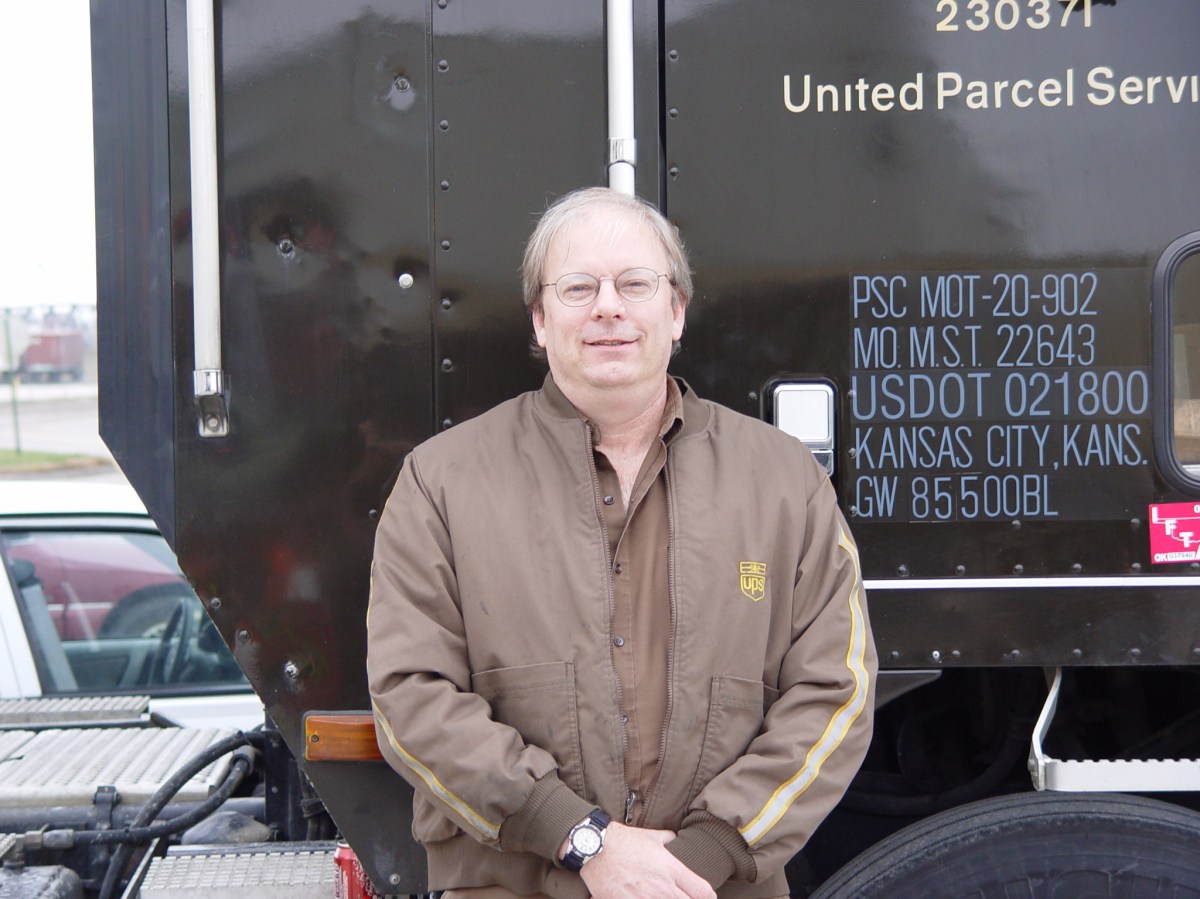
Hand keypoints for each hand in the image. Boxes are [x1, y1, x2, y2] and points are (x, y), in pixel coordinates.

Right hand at [579, 821, 716, 898]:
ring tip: (661, 896)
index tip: (706, 898)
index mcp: (672, 870)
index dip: (709, 898)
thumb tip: (675, 839)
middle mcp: (663, 888)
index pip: (703, 892)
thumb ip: (668, 840)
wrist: (596, 849)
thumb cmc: (624, 841)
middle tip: (682, 896)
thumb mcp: (651, 836)